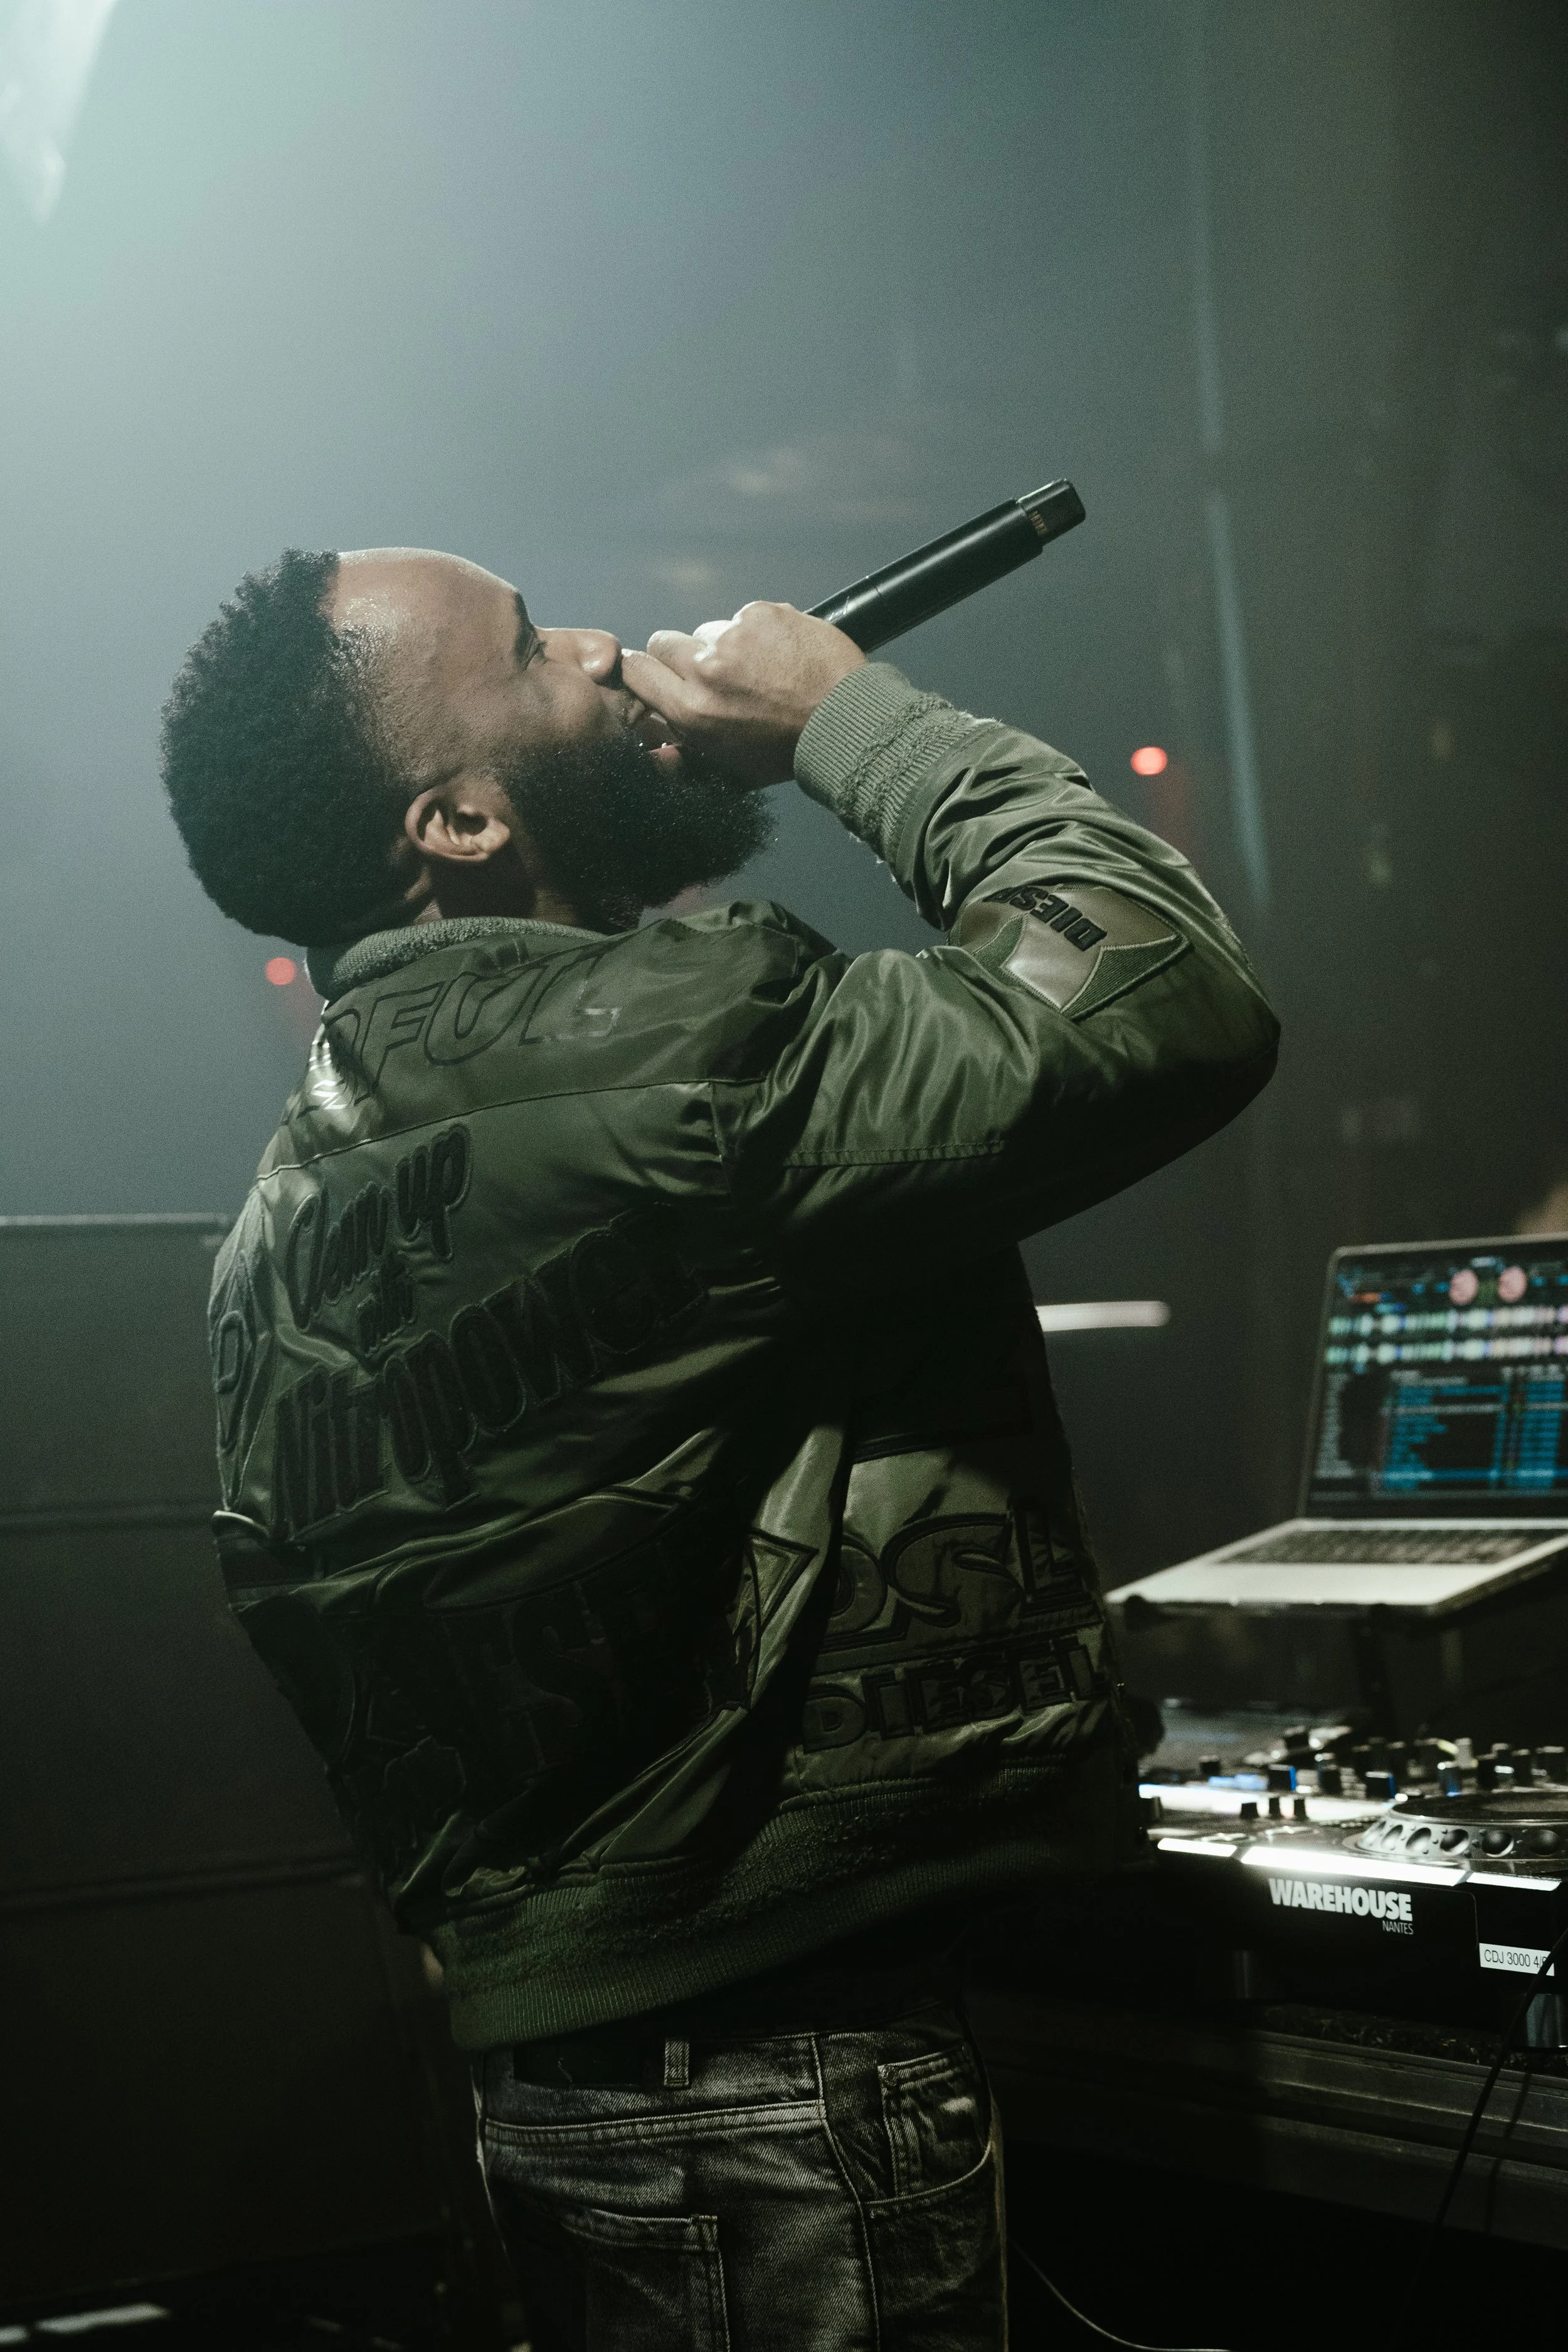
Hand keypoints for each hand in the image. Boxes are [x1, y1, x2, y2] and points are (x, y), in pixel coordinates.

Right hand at [621, 602, 864, 787]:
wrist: (844, 721)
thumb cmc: (787, 751)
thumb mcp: (728, 769)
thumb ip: (685, 755)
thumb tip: (653, 746)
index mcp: (691, 710)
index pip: (635, 669)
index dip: (642, 670)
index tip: (655, 675)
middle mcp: (706, 670)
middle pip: (664, 642)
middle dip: (681, 656)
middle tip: (712, 673)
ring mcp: (734, 636)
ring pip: (708, 630)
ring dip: (724, 646)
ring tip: (759, 670)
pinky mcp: (761, 613)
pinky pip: (744, 618)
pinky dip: (758, 633)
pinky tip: (780, 655)